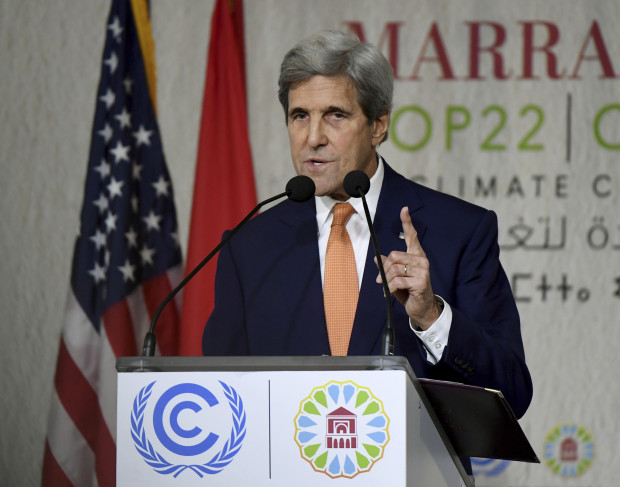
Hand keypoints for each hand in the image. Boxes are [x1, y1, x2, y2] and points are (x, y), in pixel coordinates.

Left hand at [376, 206, 440, 329]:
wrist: (422, 308)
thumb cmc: (410, 291)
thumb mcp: (397, 277)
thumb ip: (389, 267)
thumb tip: (377, 258)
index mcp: (416, 256)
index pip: (412, 236)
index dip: (407, 223)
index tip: (404, 209)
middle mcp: (422, 260)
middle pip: (394, 256)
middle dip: (384, 269)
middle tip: (381, 280)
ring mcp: (423, 270)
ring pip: (394, 268)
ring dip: (386, 280)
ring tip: (386, 287)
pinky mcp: (421, 282)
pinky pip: (397, 281)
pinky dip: (390, 288)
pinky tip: (390, 293)